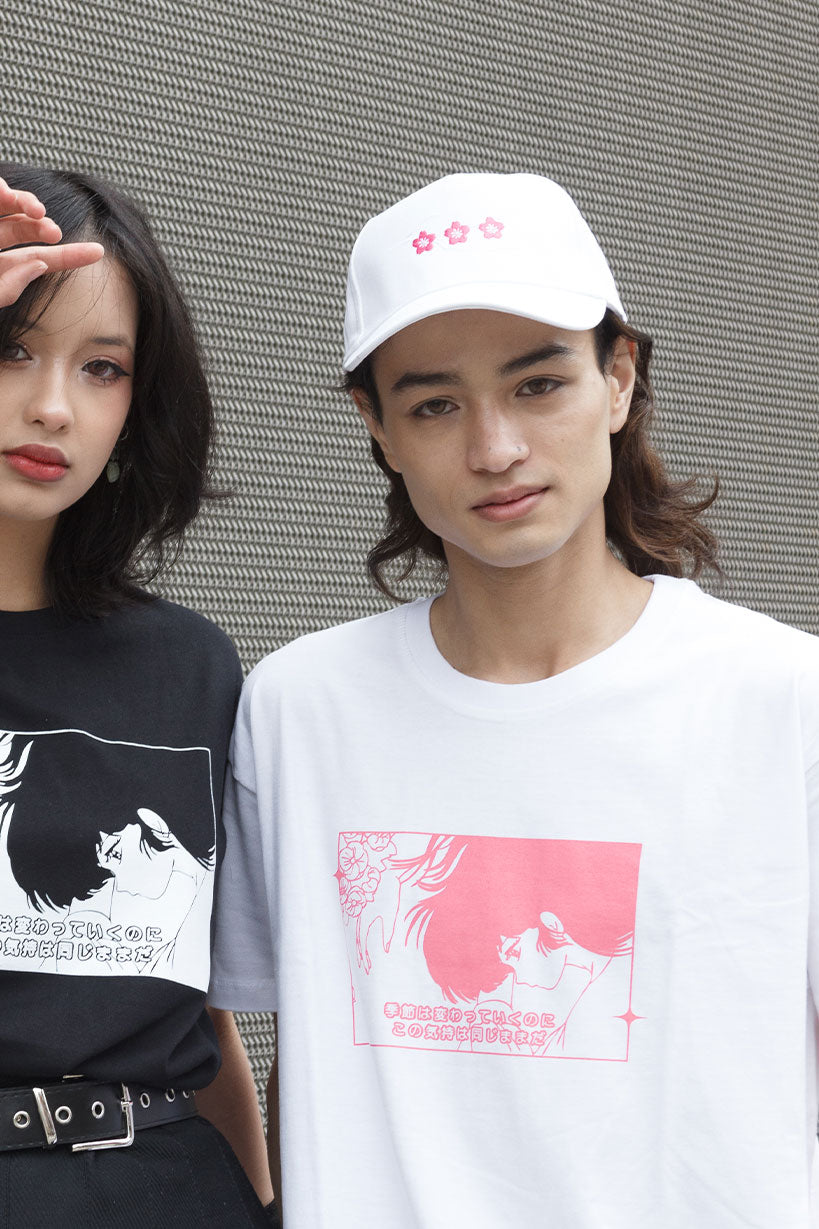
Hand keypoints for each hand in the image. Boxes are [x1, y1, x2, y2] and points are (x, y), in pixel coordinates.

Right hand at [0, 176, 103, 307]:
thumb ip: (5, 290)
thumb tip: (40, 265)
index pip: (39, 262)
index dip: (68, 256)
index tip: (99, 251)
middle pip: (23, 230)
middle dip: (42, 226)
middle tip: (55, 232)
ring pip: (5, 206)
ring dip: (23, 201)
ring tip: (36, 209)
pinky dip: (0, 188)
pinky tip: (4, 190)